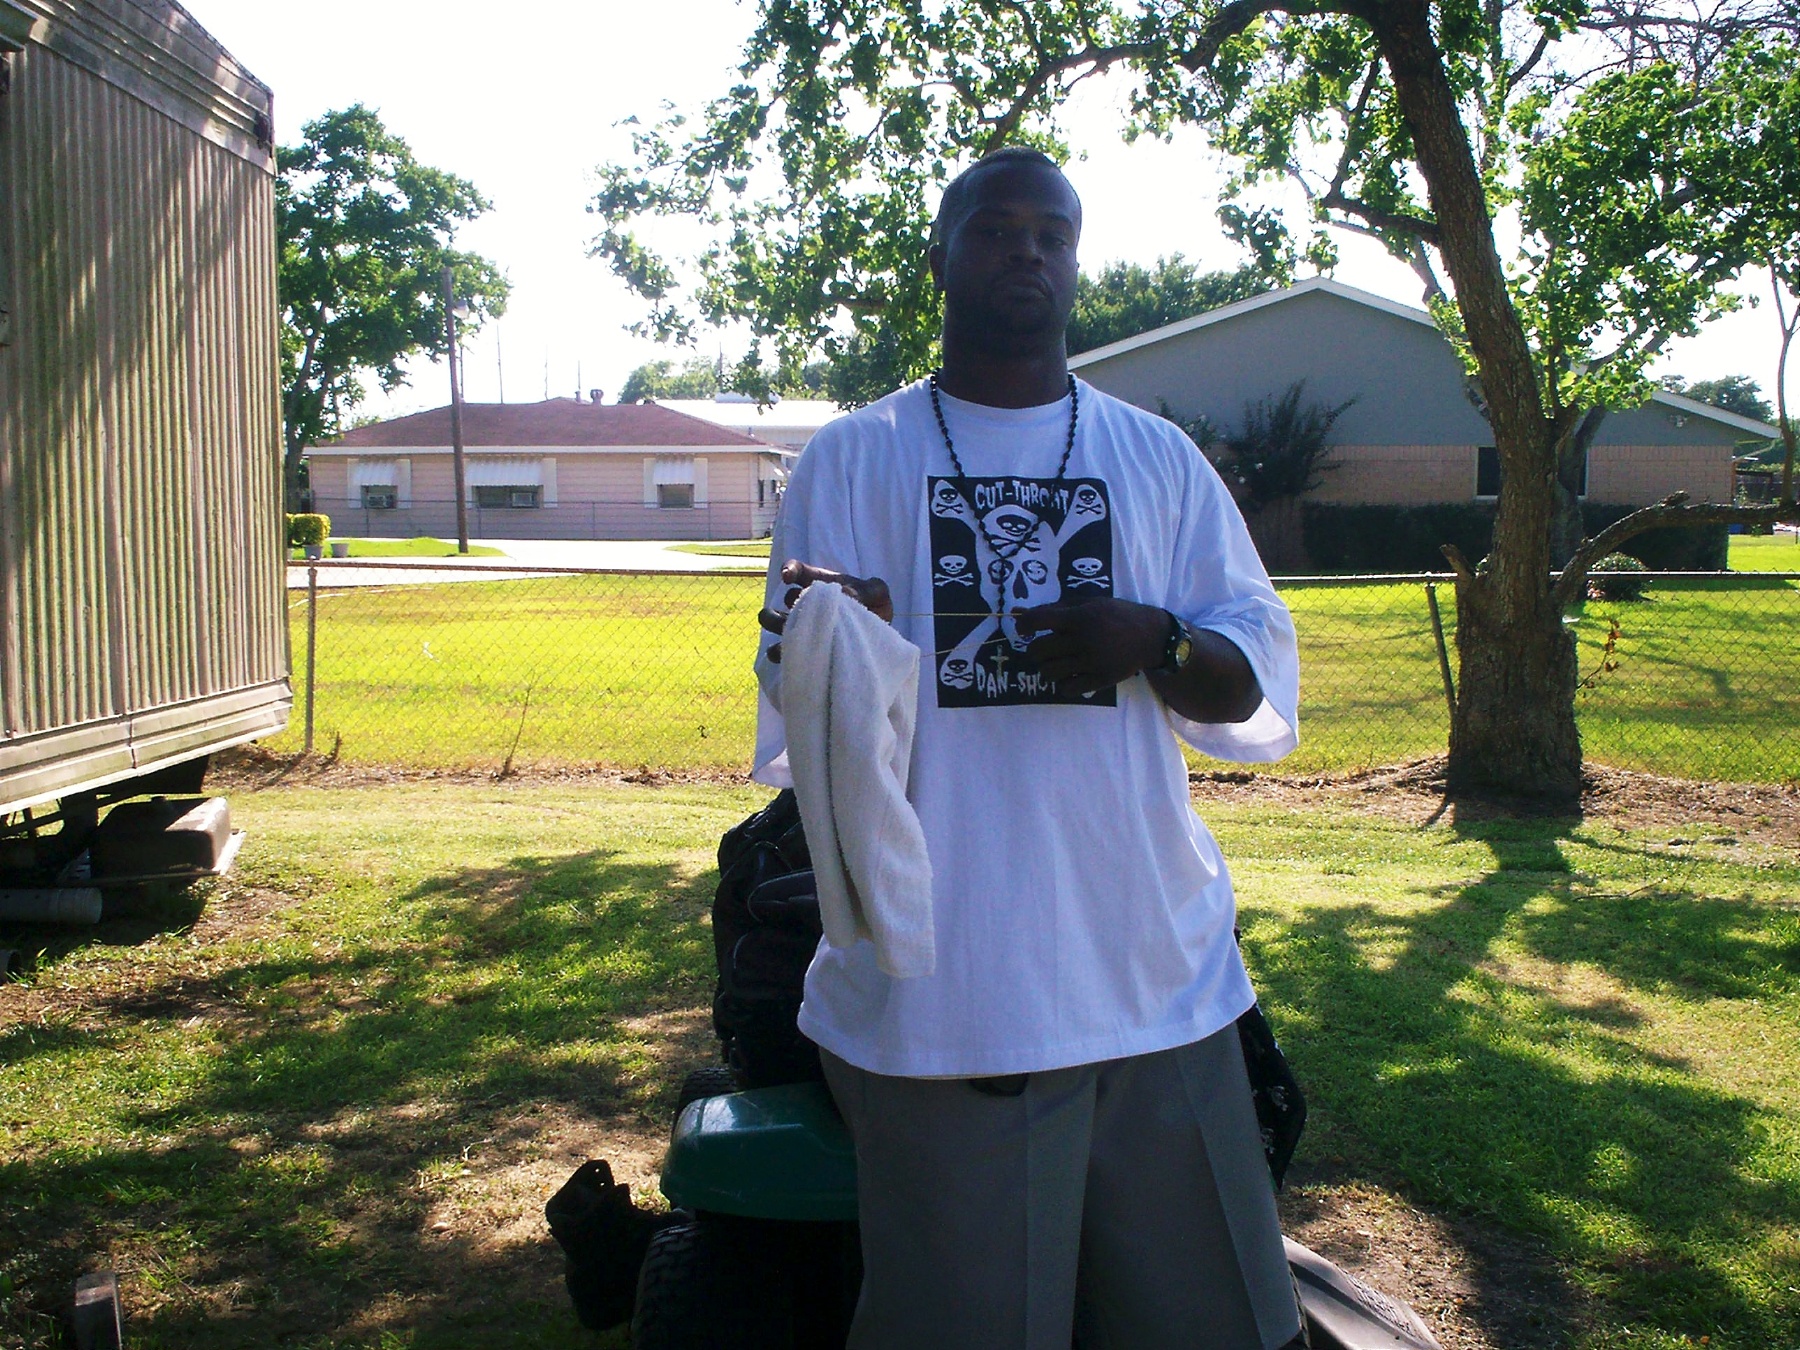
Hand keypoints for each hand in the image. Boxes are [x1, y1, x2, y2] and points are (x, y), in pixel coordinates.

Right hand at [758, 559, 893, 662]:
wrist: (876, 635)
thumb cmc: (872, 606)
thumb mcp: (877, 592)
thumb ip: (871, 589)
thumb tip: (847, 595)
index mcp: (816, 583)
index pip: (795, 570)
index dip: (789, 570)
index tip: (788, 577)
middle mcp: (802, 605)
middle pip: (774, 604)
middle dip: (782, 610)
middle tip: (802, 611)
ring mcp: (800, 629)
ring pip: (773, 626)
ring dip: (779, 628)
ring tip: (796, 635)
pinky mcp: (802, 651)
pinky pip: (782, 654)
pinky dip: (787, 654)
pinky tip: (803, 656)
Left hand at [1013, 597, 1166, 694]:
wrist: (1152, 636)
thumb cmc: (1116, 614)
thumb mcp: (1088, 603)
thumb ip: (1054, 607)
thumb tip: (1017, 612)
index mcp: (1080, 617)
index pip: (1037, 621)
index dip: (1023, 625)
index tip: (1024, 628)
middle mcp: (1084, 640)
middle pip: (1039, 651)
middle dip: (1035, 649)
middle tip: (1044, 648)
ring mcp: (1092, 662)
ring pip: (1049, 672)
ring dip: (1047, 667)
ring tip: (1057, 661)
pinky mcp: (1101, 680)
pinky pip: (1067, 689)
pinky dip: (1063, 683)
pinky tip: (1071, 674)